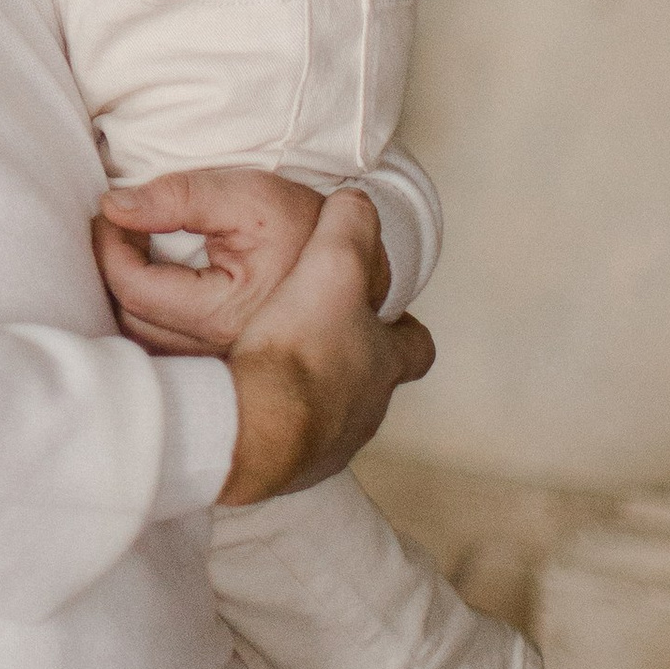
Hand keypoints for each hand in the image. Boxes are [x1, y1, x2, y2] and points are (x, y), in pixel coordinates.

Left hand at [94, 169, 368, 355]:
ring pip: (143, 342)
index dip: (108, 243)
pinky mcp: (226, 369)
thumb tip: (115, 205)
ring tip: (134, 252)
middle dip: (112, 269)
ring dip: (127, 296)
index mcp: (221, 314)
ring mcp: (222, 368)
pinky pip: (165, 351)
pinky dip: (148, 318)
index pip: (132, 287)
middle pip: (130, 318)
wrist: (360, 264)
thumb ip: (179, 197)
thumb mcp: (249, 197)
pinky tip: (155, 285)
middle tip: (118, 227)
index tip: (109, 211)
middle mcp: (218, 353)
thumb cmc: (304, 226)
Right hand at [211, 188, 433, 506]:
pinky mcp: (295, 469)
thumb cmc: (300, 347)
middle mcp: (367, 409)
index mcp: (383, 363)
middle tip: (325, 343)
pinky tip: (253, 407)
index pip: (416, 346)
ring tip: (280, 374)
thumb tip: (358, 200)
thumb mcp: (331, 266)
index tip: (392, 318)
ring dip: (314, 396)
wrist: (256, 423)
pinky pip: (294, 444)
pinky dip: (279, 425)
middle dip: (355, 365)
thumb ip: (349, 227)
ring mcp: (334, 444)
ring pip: (335, 416)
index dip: (405, 329)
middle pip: (373, 385)